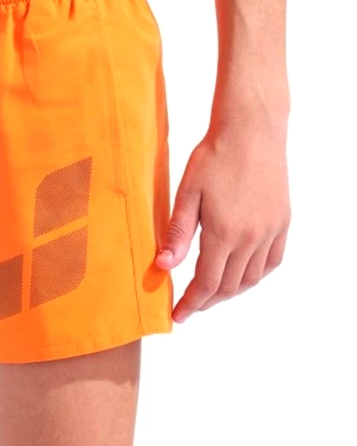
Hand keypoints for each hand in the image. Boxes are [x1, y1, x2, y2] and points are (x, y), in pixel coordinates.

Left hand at [156, 123, 290, 322]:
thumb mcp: (187, 193)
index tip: (178, 314)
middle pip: (229, 286)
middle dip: (207, 300)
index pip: (206, 283)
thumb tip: (164, 266)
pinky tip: (241, 274)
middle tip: (190, 305)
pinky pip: (271, 262)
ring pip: (251, 278)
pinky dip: (254, 275)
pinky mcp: (282, 222)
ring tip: (210, 292)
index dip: (191, 303)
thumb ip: (177, 232)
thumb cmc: (214, 156)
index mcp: (224, 233)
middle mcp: (252, 238)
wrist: (251, 130)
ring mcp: (271, 231)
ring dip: (230, 291)